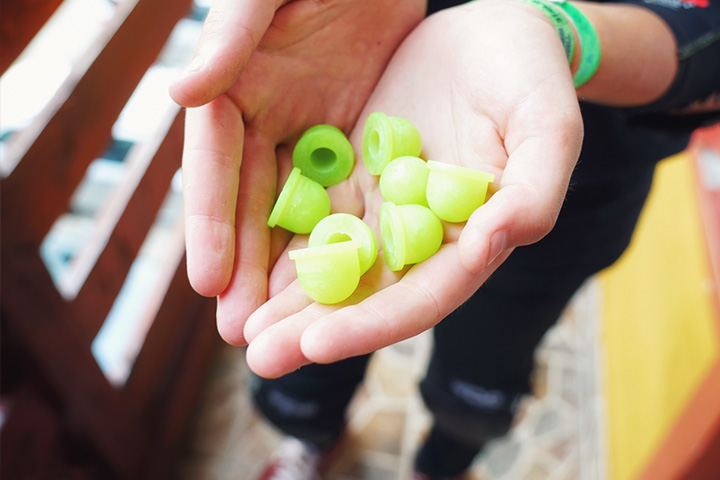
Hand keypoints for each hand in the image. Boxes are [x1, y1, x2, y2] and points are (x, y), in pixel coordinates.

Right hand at [170, 0, 424, 344]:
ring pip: (295, 210)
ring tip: (281, 325)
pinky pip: (343, 193)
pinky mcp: (352, 134)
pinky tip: (339, 282)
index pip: (215, 166)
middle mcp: (264, 117)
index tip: (207, 281)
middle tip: (240, 331)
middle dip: (245, 266)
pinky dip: (336, 237)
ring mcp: (309, 129)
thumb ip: (231, 38)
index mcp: (232, 87)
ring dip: (286, 268)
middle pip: (251, 203)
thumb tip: (179, 96)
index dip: (212, 224)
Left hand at [242, 0, 584, 377]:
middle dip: (311, 327)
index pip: (421, 296)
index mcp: (470, 238)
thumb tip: (490, 247)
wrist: (493, 30)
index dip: (371, 323)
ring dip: (284, 297)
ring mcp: (383, 204)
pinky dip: (278, 238)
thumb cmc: (531, 76)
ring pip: (330, 260)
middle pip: (365, 293)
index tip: (317, 345)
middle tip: (258, 356)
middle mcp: (422, 234)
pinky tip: (240, 261)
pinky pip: (311, 209)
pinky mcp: (354, 173)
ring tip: (236, 327)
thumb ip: (531, 192)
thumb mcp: (546, 127)